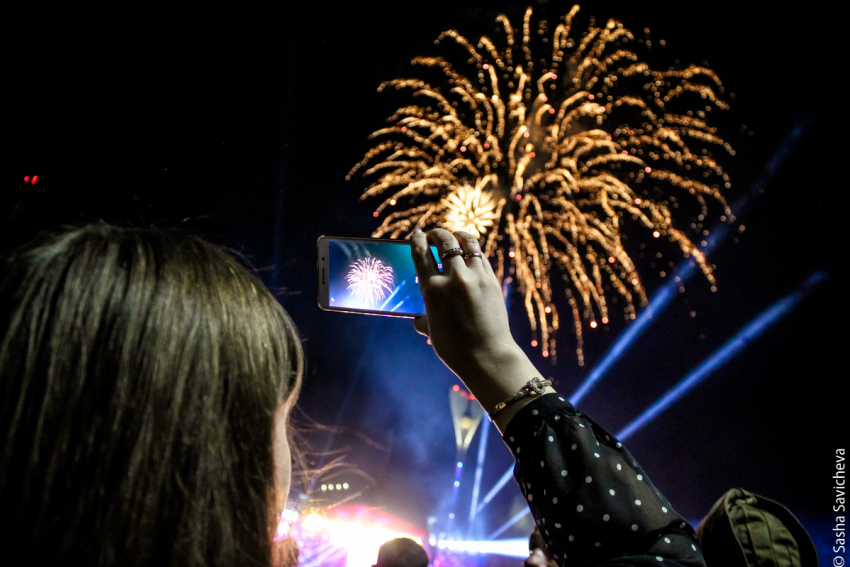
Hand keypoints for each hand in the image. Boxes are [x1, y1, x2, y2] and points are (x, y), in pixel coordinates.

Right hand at [410, 228, 547, 428]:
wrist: (487, 356)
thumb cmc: (454, 349)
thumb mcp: (432, 331)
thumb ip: (424, 317)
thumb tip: (418, 318)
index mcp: (432, 289)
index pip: (421, 253)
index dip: (418, 239)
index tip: (417, 234)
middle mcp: (453, 277)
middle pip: (444, 241)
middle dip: (437, 233)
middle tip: (433, 234)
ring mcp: (475, 277)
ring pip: (467, 242)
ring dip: (458, 235)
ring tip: (454, 236)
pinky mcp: (492, 280)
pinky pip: (481, 256)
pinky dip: (473, 250)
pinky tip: (470, 252)